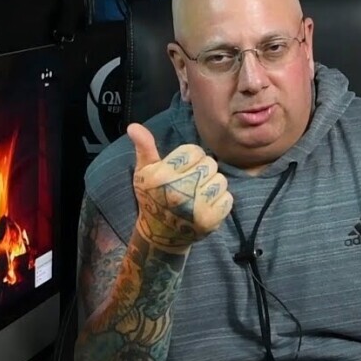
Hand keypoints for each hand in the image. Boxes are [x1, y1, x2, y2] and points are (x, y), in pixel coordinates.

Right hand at [128, 123, 232, 251]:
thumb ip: (144, 147)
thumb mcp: (144, 173)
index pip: (194, 151)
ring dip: (213, 184)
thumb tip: (133, 126)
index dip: (191, 157)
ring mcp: (196, 207)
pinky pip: (227, 198)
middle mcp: (179, 191)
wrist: (161, 234)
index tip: (183, 168)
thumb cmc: (153, 197)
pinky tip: (207, 204)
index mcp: (162, 176)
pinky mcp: (210, 220)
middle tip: (192, 181)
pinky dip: (220, 200)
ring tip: (199, 192)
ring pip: (221, 179)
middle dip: (203, 170)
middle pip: (210, 163)